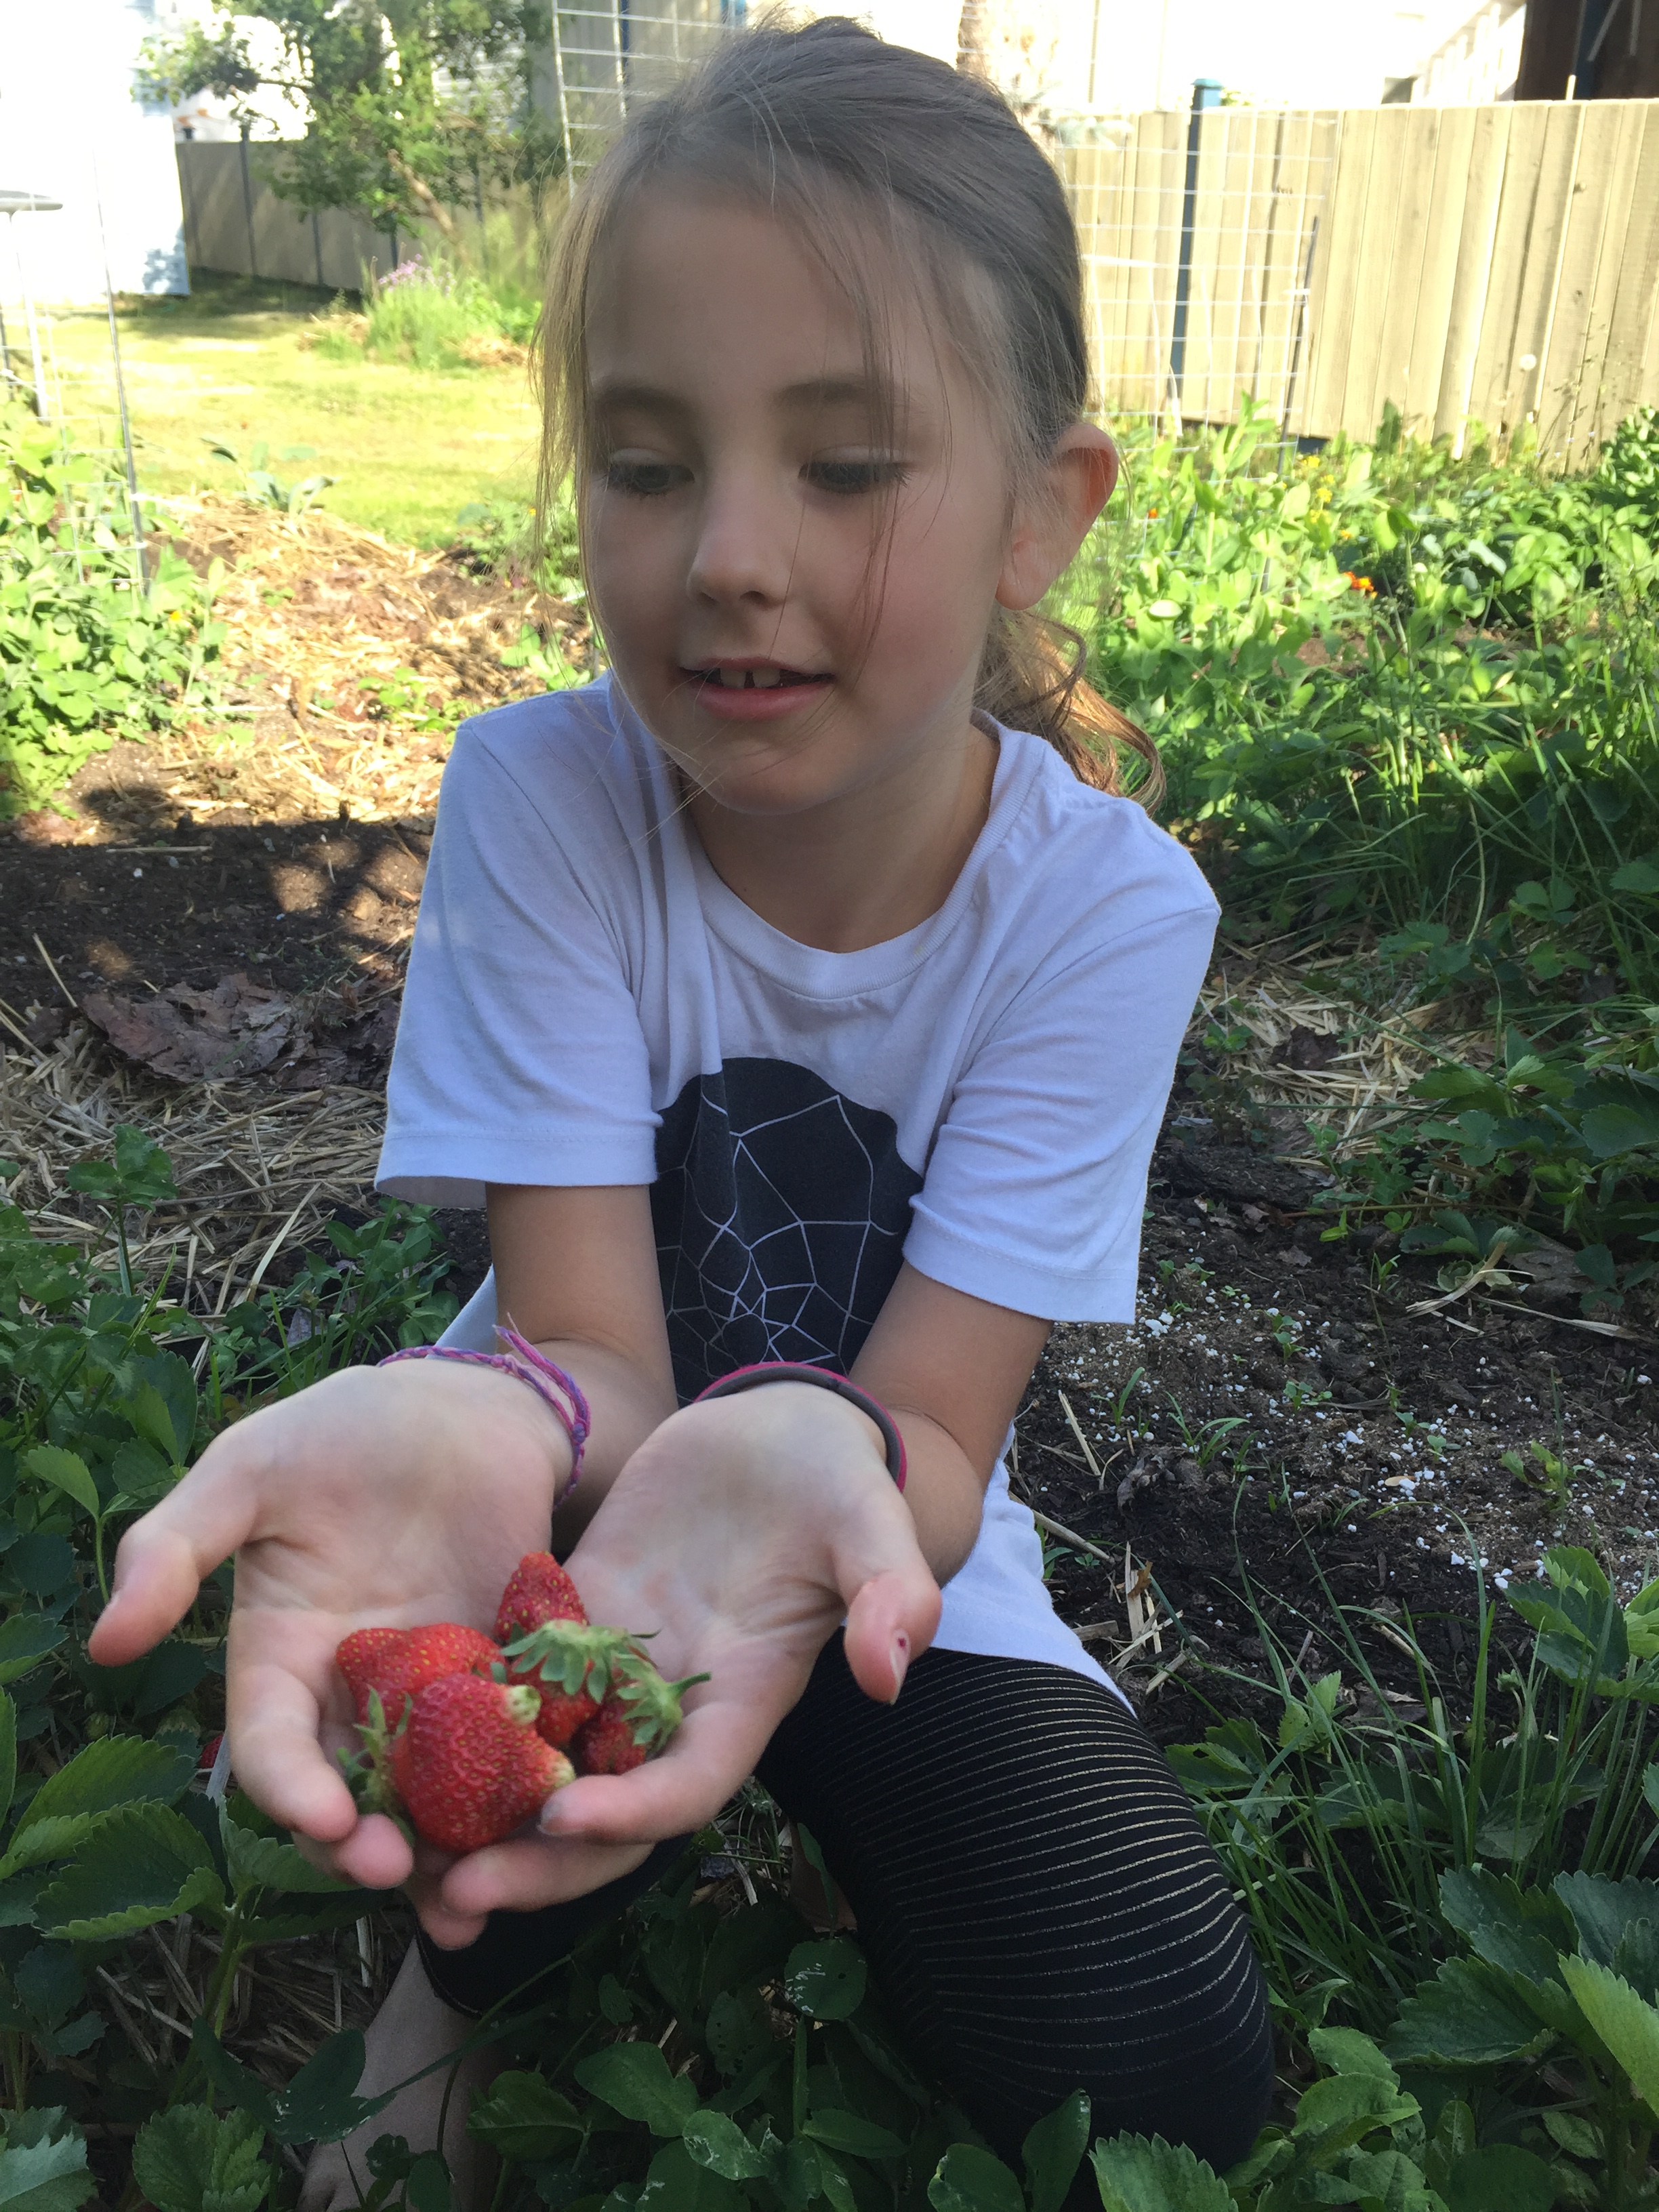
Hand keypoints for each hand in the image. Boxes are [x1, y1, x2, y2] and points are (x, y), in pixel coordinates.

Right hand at [87, 1361, 570, 1922]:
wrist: (462, 1406)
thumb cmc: (340, 1431)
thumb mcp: (249, 1470)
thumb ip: (175, 1548)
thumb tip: (105, 1645)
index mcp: (279, 1659)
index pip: (270, 1749)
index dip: (291, 1792)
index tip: (325, 1819)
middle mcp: (351, 1695)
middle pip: (347, 1799)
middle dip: (366, 1847)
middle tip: (401, 1872)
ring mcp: (433, 1694)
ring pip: (429, 1799)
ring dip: (447, 1856)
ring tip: (474, 1897)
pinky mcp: (508, 1678)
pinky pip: (512, 1753)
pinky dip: (523, 1798)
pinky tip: (549, 1828)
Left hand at [429, 1383, 941, 1933]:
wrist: (778, 1430)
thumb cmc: (833, 1474)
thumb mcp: (869, 1520)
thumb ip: (890, 1591)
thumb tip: (891, 1671)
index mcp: (743, 1698)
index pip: (686, 1786)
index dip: (630, 1814)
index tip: (563, 1820)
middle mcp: (670, 1703)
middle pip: (599, 1811)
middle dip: (530, 1864)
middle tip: (449, 1895)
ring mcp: (615, 1667)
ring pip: (539, 1767)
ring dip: (474, 1822)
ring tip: (391, 1855)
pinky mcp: (570, 1619)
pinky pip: (505, 1686)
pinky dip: (453, 1728)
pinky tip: (377, 1749)